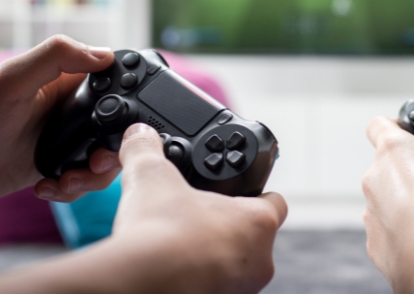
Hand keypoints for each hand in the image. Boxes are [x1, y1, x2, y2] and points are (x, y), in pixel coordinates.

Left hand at [0, 35, 119, 220]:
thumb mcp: (12, 79)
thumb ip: (55, 57)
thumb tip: (103, 55)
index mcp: (71, 79)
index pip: (119, 80)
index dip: (130, 99)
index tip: (120, 122)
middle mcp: (78, 107)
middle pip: (124, 125)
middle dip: (114, 151)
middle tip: (94, 162)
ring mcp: (76, 137)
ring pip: (111, 157)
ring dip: (94, 176)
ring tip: (66, 180)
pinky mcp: (69, 164)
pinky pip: (92, 180)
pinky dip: (77, 189)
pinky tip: (50, 186)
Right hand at [107, 123, 286, 292]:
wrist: (140, 285)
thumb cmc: (160, 234)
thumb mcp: (151, 177)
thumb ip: (147, 151)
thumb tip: (138, 134)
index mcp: (258, 222)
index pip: (275, 202)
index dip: (256, 191)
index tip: (237, 189)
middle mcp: (259, 260)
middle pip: (253, 235)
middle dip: (228, 225)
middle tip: (200, 215)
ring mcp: (241, 289)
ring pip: (236, 264)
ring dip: (215, 253)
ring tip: (182, 241)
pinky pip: (216, 285)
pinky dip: (200, 276)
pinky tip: (175, 266)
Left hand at [362, 116, 413, 293]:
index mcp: (394, 152)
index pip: (378, 125)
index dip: (394, 124)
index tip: (410, 131)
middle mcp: (375, 180)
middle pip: (386, 166)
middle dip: (411, 169)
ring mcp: (372, 215)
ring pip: (385, 201)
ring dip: (405, 202)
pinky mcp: (377, 246)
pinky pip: (388, 234)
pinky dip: (405, 233)